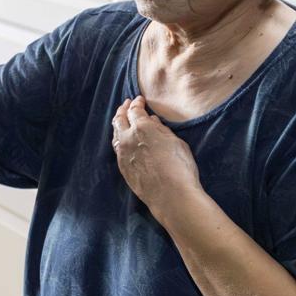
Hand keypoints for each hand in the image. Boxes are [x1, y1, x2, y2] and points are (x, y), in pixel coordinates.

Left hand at [111, 96, 201, 216]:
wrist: (170, 195)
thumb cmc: (180, 167)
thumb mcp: (176, 142)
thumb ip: (161, 130)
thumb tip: (152, 121)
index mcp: (142, 128)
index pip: (135, 110)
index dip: (137, 103)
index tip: (139, 100)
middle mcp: (127, 139)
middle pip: (119, 119)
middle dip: (123, 109)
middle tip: (126, 104)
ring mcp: (122, 154)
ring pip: (115, 134)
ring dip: (118, 124)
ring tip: (121, 119)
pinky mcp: (122, 167)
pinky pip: (117, 149)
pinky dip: (119, 139)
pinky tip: (123, 140)